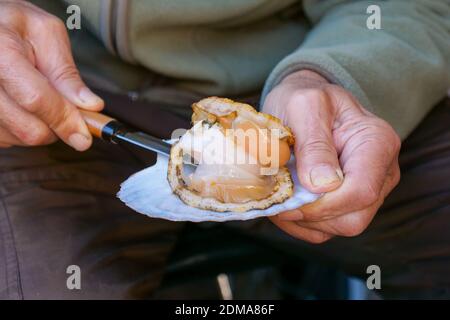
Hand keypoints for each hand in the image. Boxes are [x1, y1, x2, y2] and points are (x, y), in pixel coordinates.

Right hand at [0, 0, 102, 149]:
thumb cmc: (17, 26)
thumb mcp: (48, 35)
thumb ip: (67, 73)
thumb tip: (91, 107)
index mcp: (1, 52)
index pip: (36, 99)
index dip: (65, 121)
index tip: (85, 136)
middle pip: (27, 128)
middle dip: (56, 127)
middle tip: (64, 109)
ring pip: (18, 138)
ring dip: (40, 128)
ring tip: (39, 99)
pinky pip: (6, 139)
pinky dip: (22, 130)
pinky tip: (22, 106)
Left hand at [263, 70, 400, 242]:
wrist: (304, 103)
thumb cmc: (305, 98)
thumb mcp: (305, 106)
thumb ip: (314, 144)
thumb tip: (322, 185)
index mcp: (377, 143)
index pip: (360, 192)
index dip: (322, 205)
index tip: (287, 200)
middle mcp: (381, 172)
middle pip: (353, 218)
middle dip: (310, 215)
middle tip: (277, 197)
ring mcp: (368, 190)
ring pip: (339, 227)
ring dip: (302, 220)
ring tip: (279, 194)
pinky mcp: (349, 202)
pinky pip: (327, 229)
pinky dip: (301, 223)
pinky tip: (286, 201)